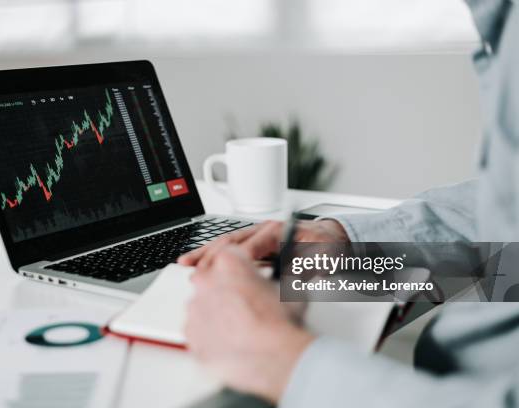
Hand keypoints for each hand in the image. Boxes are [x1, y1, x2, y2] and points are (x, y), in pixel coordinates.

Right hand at [178, 219, 348, 268]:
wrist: (333, 240)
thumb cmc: (326, 248)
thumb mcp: (322, 259)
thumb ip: (304, 268)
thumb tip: (288, 279)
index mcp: (277, 231)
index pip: (251, 246)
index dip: (236, 262)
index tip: (224, 276)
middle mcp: (263, 230)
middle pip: (230, 240)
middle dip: (210, 254)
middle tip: (193, 269)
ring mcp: (257, 236)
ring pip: (225, 243)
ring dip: (206, 253)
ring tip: (185, 263)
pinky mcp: (255, 245)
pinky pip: (230, 249)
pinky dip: (213, 256)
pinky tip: (199, 264)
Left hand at [185, 245, 314, 402]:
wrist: (273, 356)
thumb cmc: (280, 323)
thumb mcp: (286, 289)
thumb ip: (273, 280)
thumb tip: (278, 282)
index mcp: (229, 262)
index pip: (229, 255)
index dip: (241, 268)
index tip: (245, 278)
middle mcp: (206, 281)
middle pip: (211, 280)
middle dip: (225, 290)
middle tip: (243, 305)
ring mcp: (195, 308)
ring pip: (202, 306)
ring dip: (215, 313)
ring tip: (239, 328)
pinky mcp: (190, 333)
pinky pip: (197, 331)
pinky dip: (209, 335)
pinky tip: (228, 342)